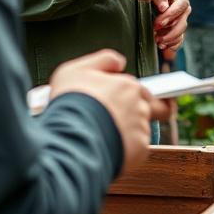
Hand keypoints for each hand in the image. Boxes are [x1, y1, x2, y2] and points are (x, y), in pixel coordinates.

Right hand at [48, 49, 169, 173]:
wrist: (69, 137)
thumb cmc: (69, 104)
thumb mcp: (76, 69)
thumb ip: (103, 61)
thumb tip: (119, 62)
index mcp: (127, 85)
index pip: (136, 88)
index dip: (127, 95)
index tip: (122, 103)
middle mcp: (139, 105)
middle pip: (145, 108)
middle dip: (134, 114)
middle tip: (113, 123)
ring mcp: (141, 128)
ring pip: (138, 130)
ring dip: (125, 134)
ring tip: (100, 138)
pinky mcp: (140, 150)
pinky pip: (135, 151)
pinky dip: (123, 152)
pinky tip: (104, 150)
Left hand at [152, 0, 190, 51]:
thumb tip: (163, 7)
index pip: (180, 5)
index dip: (170, 16)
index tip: (157, 24)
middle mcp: (184, 8)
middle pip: (183, 22)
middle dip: (170, 32)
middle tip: (156, 37)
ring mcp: (182, 18)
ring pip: (181, 31)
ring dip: (170, 39)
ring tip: (158, 42)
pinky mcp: (177, 27)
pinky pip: (180, 38)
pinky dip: (173, 45)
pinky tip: (165, 48)